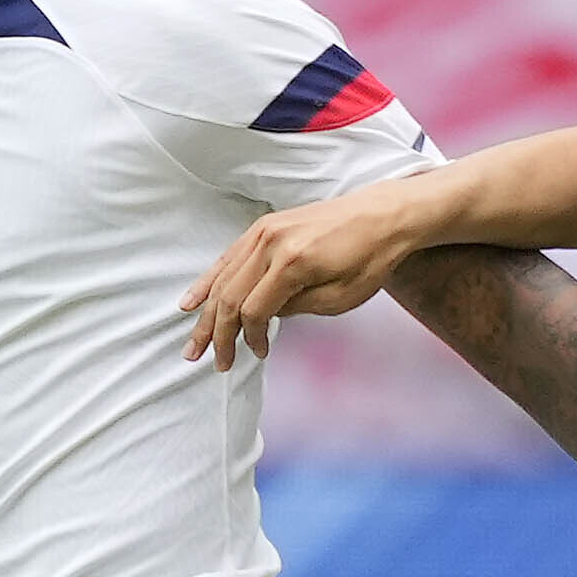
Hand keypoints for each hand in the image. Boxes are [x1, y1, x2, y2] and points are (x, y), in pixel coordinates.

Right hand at [180, 186, 425, 367]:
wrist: (383, 214)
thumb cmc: (369, 259)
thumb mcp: (340, 298)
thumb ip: (295, 309)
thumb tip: (261, 319)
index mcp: (293, 263)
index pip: (254, 310)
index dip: (251, 337)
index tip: (258, 353)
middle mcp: (271, 243)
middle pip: (230, 296)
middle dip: (217, 334)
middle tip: (210, 362)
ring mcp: (264, 231)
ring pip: (223, 278)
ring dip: (205, 314)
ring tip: (192, 342)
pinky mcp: (265, 226)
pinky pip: (228, 257)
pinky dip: (209, 281)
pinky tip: (192, 301)